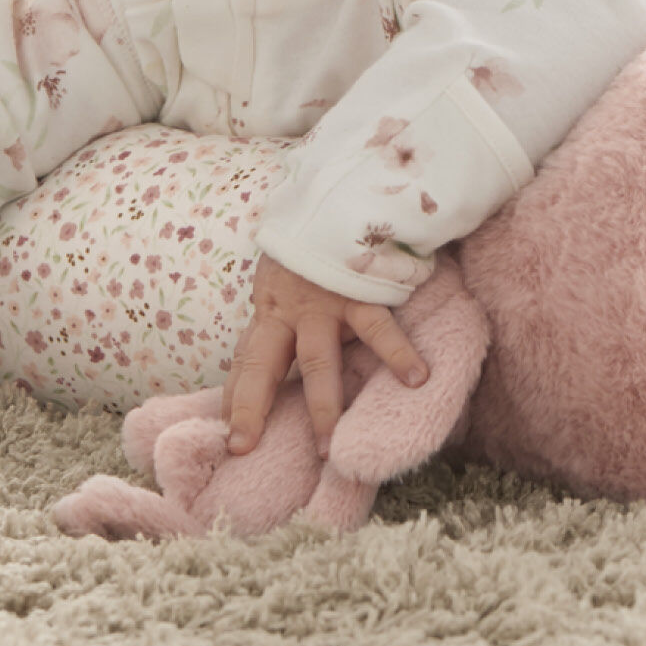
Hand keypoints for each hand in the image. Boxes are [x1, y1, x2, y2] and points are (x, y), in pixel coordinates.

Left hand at [224, 254, 429, 459]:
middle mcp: (289, 310)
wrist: (340, 197)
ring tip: (328, 448)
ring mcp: (323, 304)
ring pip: (317, 362)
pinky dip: (398, 354)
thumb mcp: (286, 277)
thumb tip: (277, 358)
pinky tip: (416, 379)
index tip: (228, 437)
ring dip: (322, 406)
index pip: (245, 360)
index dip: (234, 397)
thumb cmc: (314, 245)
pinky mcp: (359, 292)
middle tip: (244, 447)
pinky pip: (379, 328)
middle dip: (252, 407)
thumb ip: (283, 313)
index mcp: (271, 309)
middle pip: (263, 364)